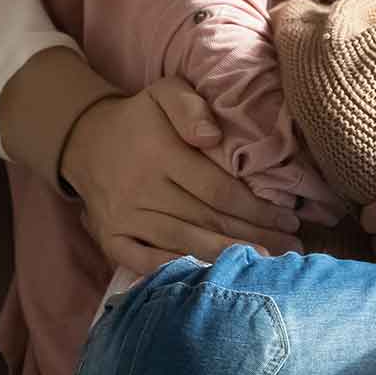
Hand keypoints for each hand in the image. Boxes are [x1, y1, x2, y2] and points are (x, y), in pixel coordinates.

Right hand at [61, 77, 300, 274]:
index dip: (256, 208)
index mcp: (160, 155)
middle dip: (254, 237)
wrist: (85, 141)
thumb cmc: (141, 119)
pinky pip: (146, 262)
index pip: (218, 190)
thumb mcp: (165, 92)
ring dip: (227, 258)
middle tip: (290, 250)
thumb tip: (211, 137)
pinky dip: (179, 273)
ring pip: (184, 243)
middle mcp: (141, 189)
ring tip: (265, 267)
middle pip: (207, 220)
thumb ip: (190, 107)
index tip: (289, 218)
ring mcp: (124, 218)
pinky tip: (211, 282)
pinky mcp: (111, 238)